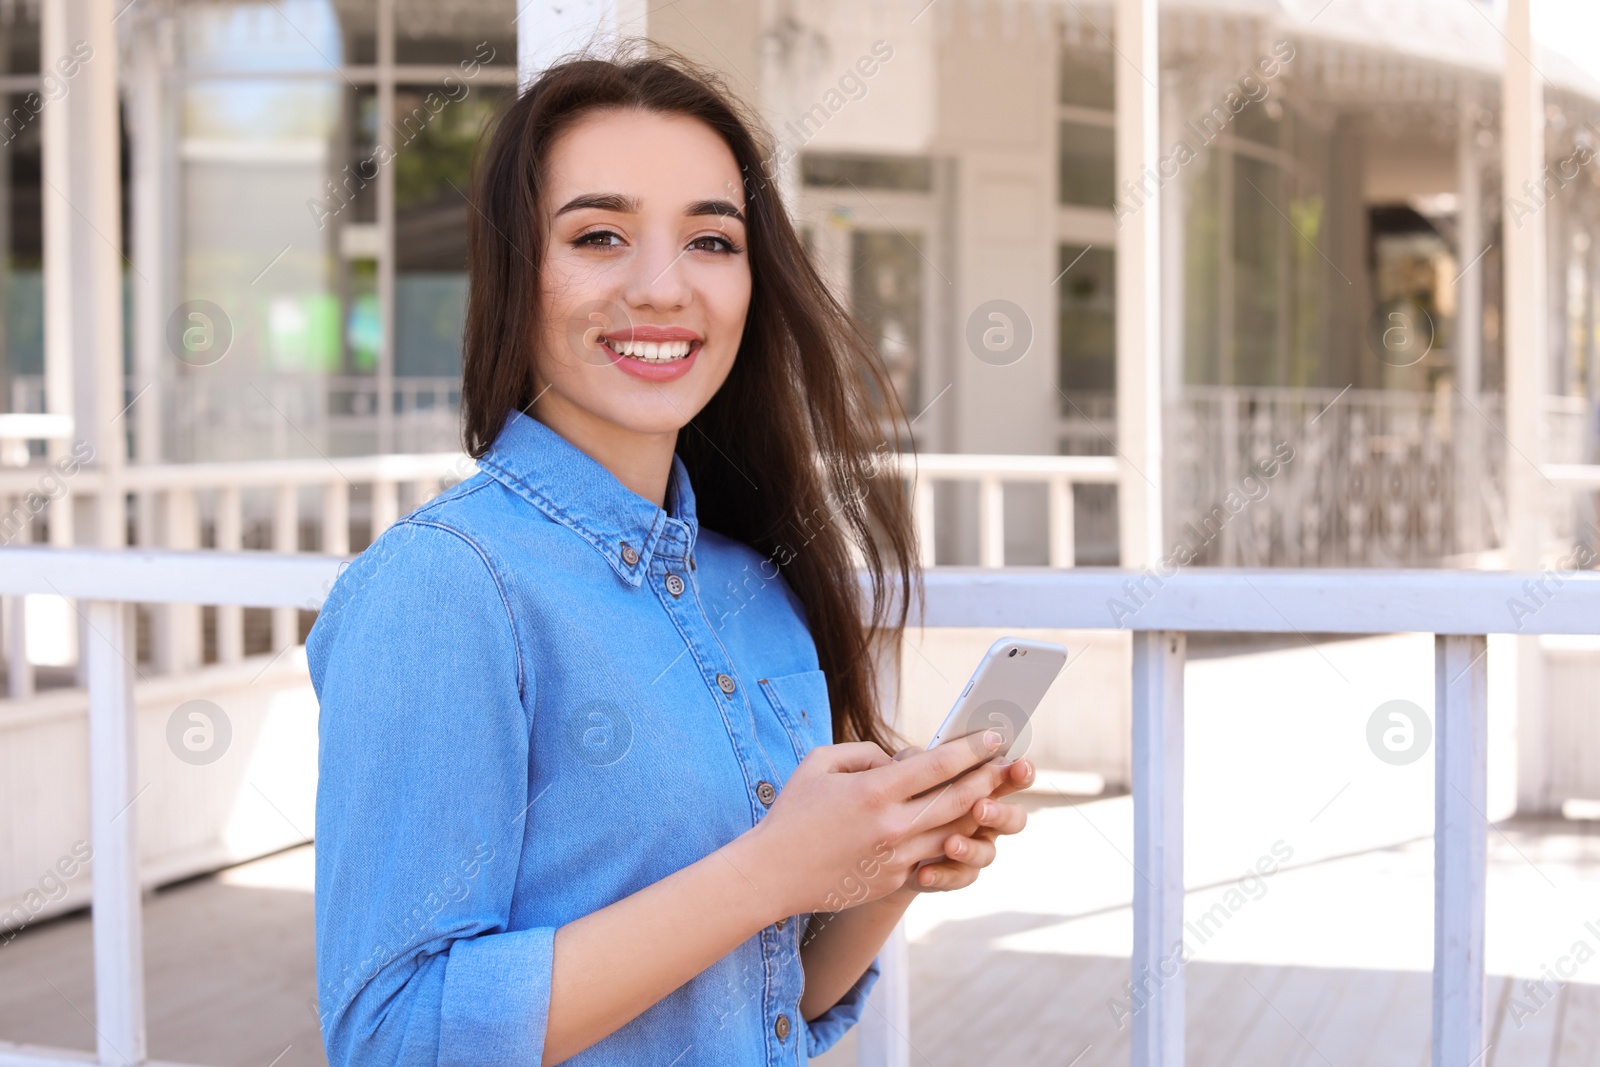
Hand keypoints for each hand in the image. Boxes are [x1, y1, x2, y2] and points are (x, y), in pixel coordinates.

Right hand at [739, 729, 1014, 918]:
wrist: (772, 873)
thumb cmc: (793, 812)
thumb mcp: (819, 763)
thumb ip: (864, 754)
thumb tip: (899, 760)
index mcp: (875, 791)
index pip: (938, 764)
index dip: (971, 749)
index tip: (992, 737)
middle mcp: (892, 825)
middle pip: (958, 799)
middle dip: (988, 779)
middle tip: (1007, 765)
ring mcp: (897, 858)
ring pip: (955, 833)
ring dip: (980, 813)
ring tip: (994, 796)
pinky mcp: (894, 881)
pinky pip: (935, 859)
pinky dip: (954, 843)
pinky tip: (965, 829)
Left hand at [891, 749, 1032, 893]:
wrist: (890, 840)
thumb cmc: (908, 795)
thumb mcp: (910, 774)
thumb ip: (919, 763)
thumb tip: (918, 755)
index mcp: (984, 787)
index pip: (1011, 778)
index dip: (1020, 773)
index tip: (1019, 766)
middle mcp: (988, 819)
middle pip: (1014, 819)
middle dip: (1000, 813)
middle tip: (980, 808)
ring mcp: (976, 848)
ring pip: (988, 854)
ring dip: (970, 848)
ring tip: (950, 844)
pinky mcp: (957, 874)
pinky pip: (958, 878)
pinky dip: (943, 875)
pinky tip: (924, 873)